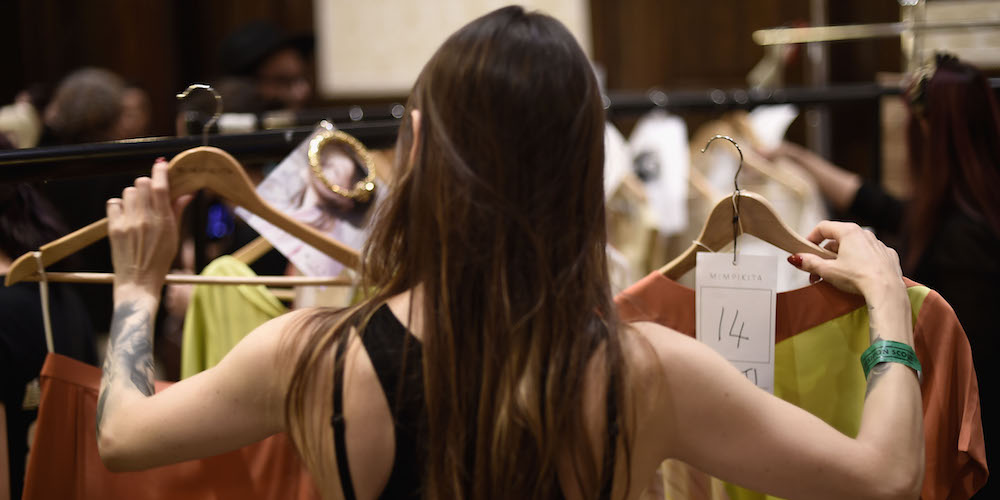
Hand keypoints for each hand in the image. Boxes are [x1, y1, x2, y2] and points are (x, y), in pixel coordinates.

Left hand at [106, 159, 191, 293]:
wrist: (138, 283)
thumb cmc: (159, 262)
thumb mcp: (174, 237)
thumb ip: (177, 212)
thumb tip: (186, 193)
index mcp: (163, 221)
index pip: (160, 186)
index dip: (160, 171)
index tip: (161, 165)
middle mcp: (144, 219)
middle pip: (141, 183)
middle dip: (146, 185)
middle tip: (150, 194)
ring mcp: (127, 223)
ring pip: (127, 192)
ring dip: (134, 195)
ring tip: (138, 208)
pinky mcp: (113, 228)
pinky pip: (113, 203)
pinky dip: (119, 205)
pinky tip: (125, 214)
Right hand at [789, 221, 903, 298]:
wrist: (887, 290)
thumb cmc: (858, 277)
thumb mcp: (827, 271)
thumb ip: (810, 263)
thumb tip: (796, 258)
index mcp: (849, 232)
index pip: (823, 228)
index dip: (811, 238)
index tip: (805, 250)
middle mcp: (865, 234)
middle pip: (838, 239)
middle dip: (825, 255)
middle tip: (817, 271)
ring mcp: (878, 245)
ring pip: (854, 248)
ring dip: (841, 259)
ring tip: (835, 276)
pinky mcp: (888, 256)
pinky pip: (870, 256)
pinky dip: (860, 263)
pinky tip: (857, 275)